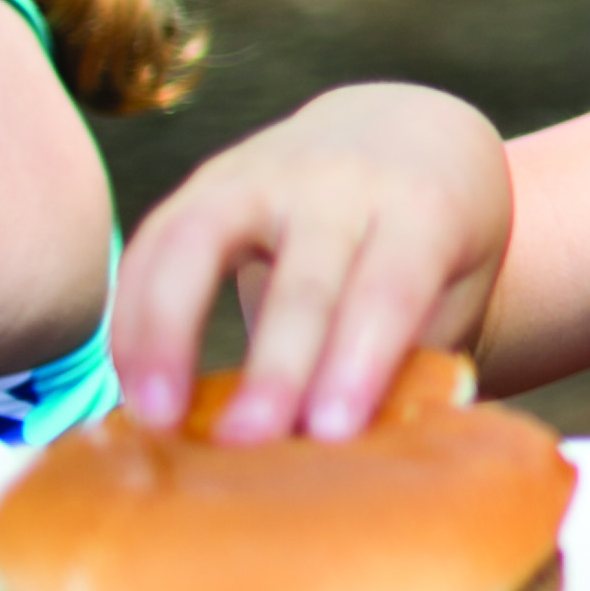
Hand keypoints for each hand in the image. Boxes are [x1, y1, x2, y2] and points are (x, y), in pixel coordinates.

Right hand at [112, 85, 512, 441]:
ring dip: (168, 334)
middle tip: (248, 444)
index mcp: (425, 209)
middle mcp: (343, 181)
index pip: (391, 288)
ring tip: (155, 421)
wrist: (410, 131)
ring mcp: (267, 173)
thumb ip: (417, 357)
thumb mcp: (456, 285)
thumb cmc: (439, 243)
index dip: (360, 361)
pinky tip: (133, 386)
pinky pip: (155, 243)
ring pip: (202, 242)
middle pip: (305, 278)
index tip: (333, 432)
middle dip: (275, 366)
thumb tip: (373, 459)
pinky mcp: (207, 182)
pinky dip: (135, 316)